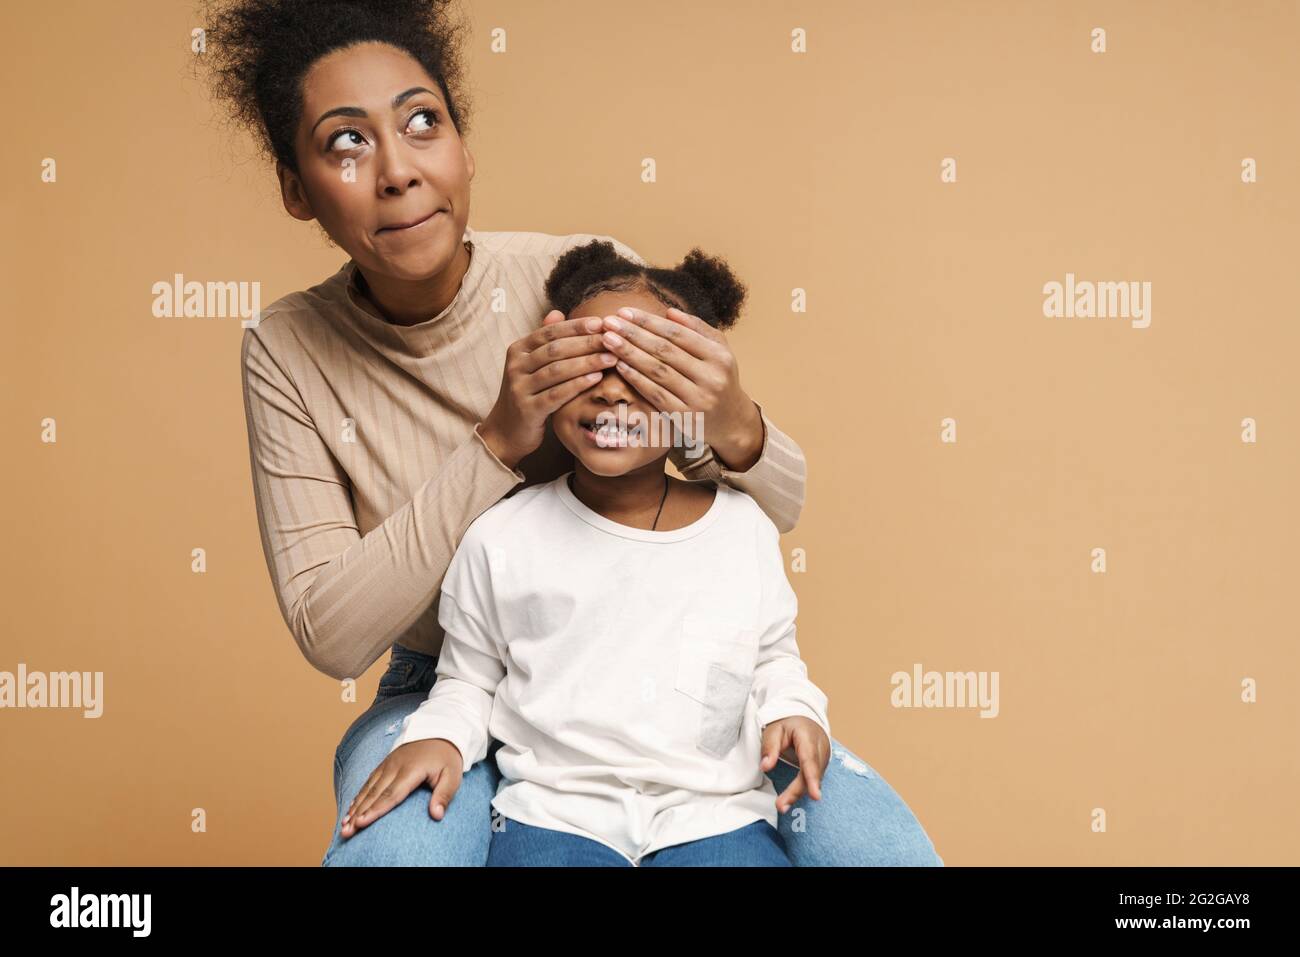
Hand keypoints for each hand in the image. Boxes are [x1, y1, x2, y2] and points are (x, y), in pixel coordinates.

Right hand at [339, 738, 463, 837]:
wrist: (441, 730)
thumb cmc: (447, 758)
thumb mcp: (453, 775)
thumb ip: (444, 795)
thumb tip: (437, 816)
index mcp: (411, 770)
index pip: (391, 794)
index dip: (375, 810)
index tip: (361, 823)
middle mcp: (395, 767)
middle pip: (374, 794)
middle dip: (358, 814)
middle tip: (346, 832)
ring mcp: (388, 764)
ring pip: (368, 788)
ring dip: (355, 807)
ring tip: (344, 825)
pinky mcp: (385, 763)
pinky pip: (369, 781)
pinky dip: (358, 796)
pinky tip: (351, 808)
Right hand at [478, 313, 618, 468]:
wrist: (506, 431)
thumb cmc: (528, 394)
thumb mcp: (531, 365)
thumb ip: (544, 341)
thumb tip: (558, 312)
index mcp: (518, 349)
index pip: (550, 332)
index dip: (576, 326)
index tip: (601, 323)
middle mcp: (515, 366)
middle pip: (555, 349)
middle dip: (586, 343)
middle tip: (612, 340)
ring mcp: (519, 388)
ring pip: (557, 370)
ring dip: (587, 362)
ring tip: (611, 358)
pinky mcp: (527, 410)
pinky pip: (556, 395)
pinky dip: (577, 385)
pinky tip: (596, 379)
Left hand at [551, 306, 764, 470]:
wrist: (730, 421)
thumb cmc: (719, 378)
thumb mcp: (718, 350)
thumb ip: (697, 329)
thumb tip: (669, 311)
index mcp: (719, 356)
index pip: (678, 334)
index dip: (649, 321)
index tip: (625, 312)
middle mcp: (711, 377)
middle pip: (665, 351)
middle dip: (633, 334)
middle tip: (609, 322)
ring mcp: (698, 399)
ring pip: (657, 371)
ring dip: (629, 354)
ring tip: (608, 340)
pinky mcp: (684, 417)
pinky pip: (655, 394)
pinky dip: (636, 379)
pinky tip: (620, 365)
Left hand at [759, 716, 828, 812]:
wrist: (802, 719)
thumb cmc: (787, 724)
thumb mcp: (774, 729)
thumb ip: (770, 747)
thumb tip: (765, 767)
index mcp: (808, 737)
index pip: (810, 760)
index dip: (812, 779)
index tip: (815, 796)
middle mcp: (820, 748)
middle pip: (811, 774)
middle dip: (797, 792)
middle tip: (781, 806)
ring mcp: (823, 757)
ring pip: (813, 779)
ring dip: (798, 793)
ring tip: (782, 805)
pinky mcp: (821, 765)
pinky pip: (813, 779)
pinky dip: (802, 789)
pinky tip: (790, 797)